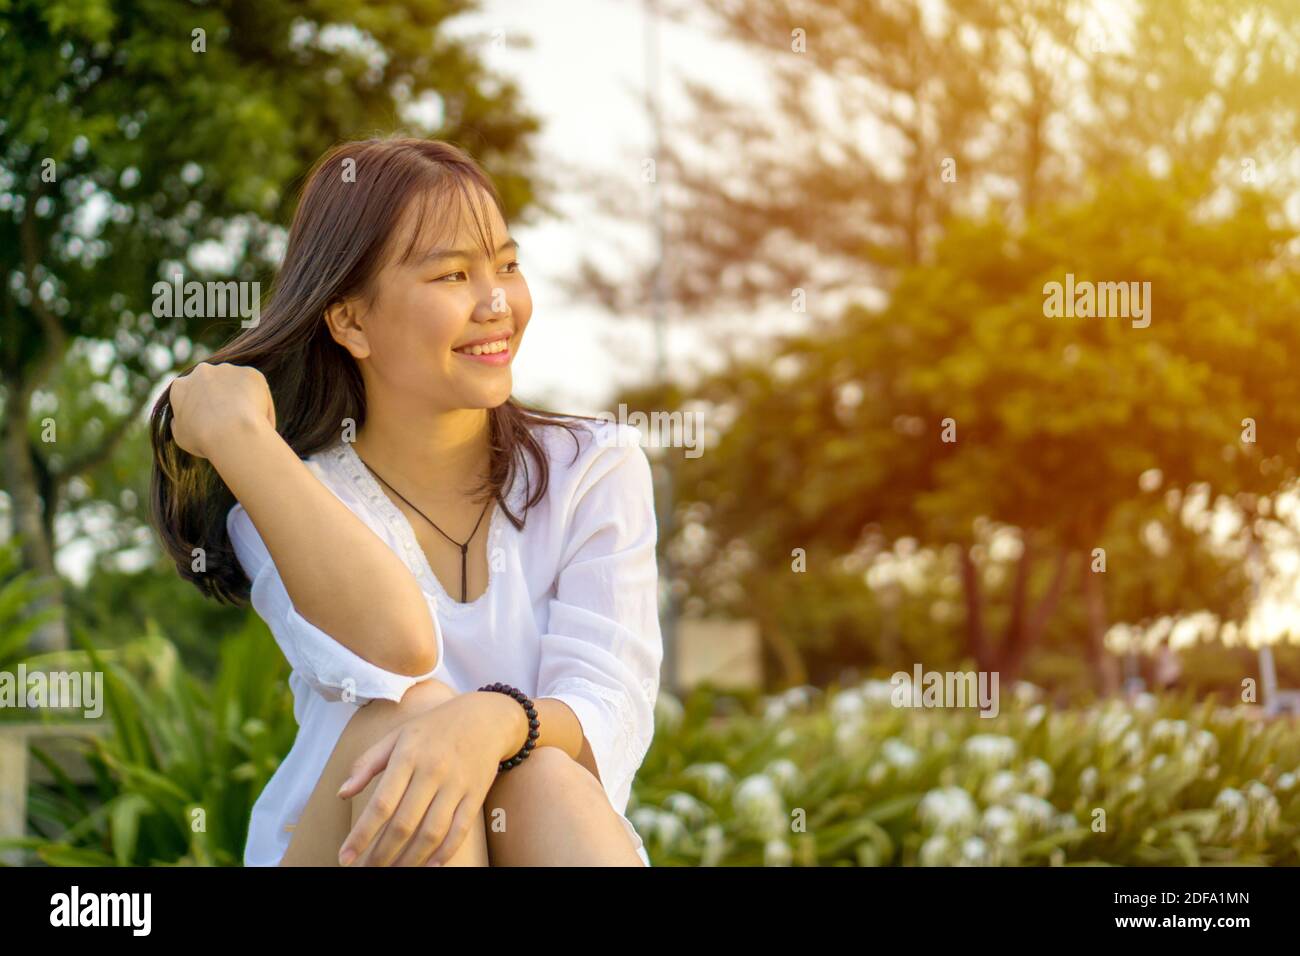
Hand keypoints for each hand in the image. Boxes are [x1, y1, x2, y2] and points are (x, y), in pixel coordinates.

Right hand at [168, 362, 275, 459]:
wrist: (231, 432)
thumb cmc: (204, 438)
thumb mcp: (181, 436)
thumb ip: (180, 422)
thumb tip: (182, 419)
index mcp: (180, 386)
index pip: (190, 394)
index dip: (202, 410)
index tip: (211, 424)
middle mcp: (202, 372)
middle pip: (213, 384)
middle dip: (221, 399)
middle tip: (231, 422)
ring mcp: (228, 370)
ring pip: (236, 384)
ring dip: (241, 399)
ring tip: (247, 423)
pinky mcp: (251, 373)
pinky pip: (257, 388)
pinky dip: (260, 402)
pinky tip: (261, 420)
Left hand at [336, 691, 526, 866]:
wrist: (486, 717)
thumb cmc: (434, 728)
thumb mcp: (398, 736)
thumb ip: (367, 764)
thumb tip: (341, 794)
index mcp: (408, 756)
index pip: (381, 803)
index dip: (361, 835)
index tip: (345, 857)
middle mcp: (432, 771)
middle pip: (404, 824)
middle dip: (381, 855)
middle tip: (366, 872)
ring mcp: (456, 784)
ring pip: (431, 833)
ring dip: (410, 859)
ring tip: (393, 872)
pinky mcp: (476, 794)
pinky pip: (460, 830)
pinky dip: (444, 853)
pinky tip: (428, 866)